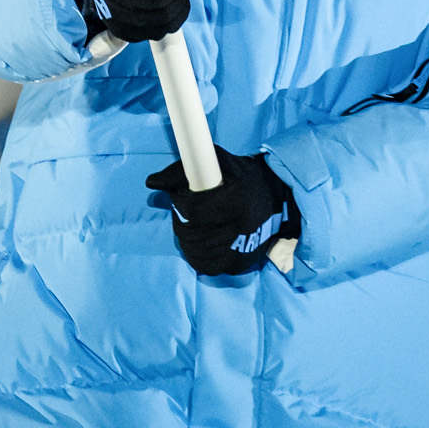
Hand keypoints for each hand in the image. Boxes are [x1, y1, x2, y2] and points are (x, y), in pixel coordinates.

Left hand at [145, 148, 299, 273]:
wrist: (277, 202)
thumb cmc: (244, 178)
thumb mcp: (220, 162)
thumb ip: (183, 169)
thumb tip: (151, 182)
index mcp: (235, 201)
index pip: (192, 211)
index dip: (181, 202)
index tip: (183, 195)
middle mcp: (238, 229)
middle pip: (190, 232)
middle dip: (181, 219)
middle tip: (187, 209)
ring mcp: (239, 250)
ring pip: (194, 251)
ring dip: (187, 237)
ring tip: (195, 223)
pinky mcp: (238, 264)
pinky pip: (204, 265)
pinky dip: (197, 254)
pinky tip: (203, 240)